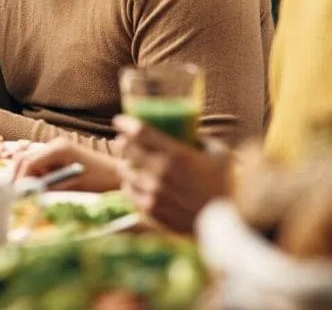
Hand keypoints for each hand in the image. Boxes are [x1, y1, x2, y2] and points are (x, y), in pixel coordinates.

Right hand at [13, 137, 120, 191]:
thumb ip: (49, 187)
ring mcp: (56, 149)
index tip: (14, 197)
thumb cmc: (101, 181)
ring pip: (30, 162)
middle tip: (15, 197)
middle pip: (25, 158)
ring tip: (26, 197)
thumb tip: (26, 194)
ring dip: (26, 178)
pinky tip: (38, 190)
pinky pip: (40, 166)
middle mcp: (55, 144)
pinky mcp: (59, 156)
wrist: (119, 175)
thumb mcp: (73, 187)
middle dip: (18, 177)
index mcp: (58, 148)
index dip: (19, 179)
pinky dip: (35, 178)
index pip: (29, 161)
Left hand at [114, 114, 230, 233]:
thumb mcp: (221, 155)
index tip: (120, 120)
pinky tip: (133, 182)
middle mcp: (161, 171)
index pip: (141, 131)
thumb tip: (192, 132)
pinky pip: (128, 191)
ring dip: (125, 163)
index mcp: (177, 154)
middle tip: (124, 140)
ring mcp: (153, 191)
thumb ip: (205, 140)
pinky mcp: (150, 208)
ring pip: (124, 170)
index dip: (126, 123)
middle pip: (127, 148)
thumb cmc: (225, 187)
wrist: (225, 226)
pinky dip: (129, 184)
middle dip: (123, 141)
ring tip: (129, 162)